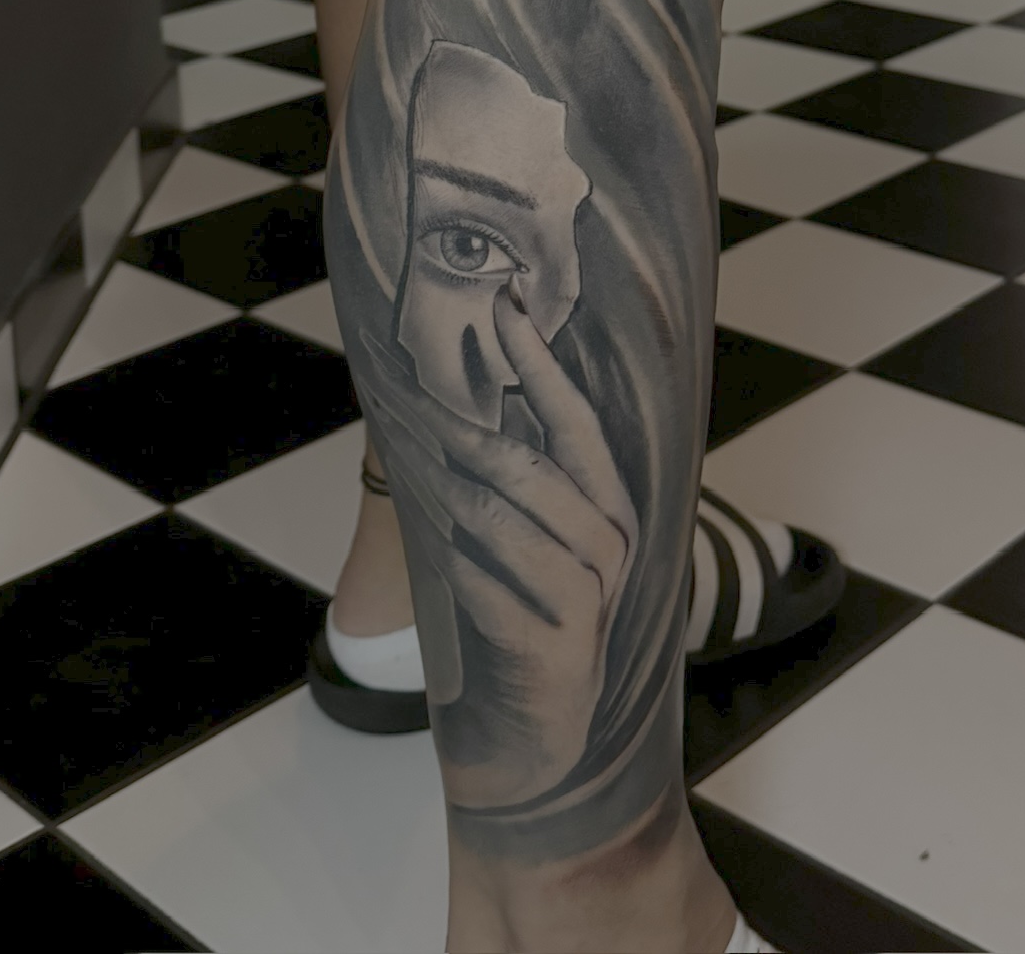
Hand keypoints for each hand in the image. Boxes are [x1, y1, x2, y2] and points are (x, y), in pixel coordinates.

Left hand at [369, 283, 637, 806]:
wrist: (544, 723)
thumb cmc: (530, 604)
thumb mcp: (532, 531)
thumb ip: (511, 467)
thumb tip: (451, 381)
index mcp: (608, 502)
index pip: (575, 419)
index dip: (541, 360)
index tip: (506, 302)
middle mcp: (611, 544)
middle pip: (533, 471)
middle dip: (471, 434)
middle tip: (419, 405)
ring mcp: (588, 600)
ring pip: (504, 527)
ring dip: (449, 497)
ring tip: (414, 471)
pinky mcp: (556, 651)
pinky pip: (488, 592)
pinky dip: (454, 567)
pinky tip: (433, 549)